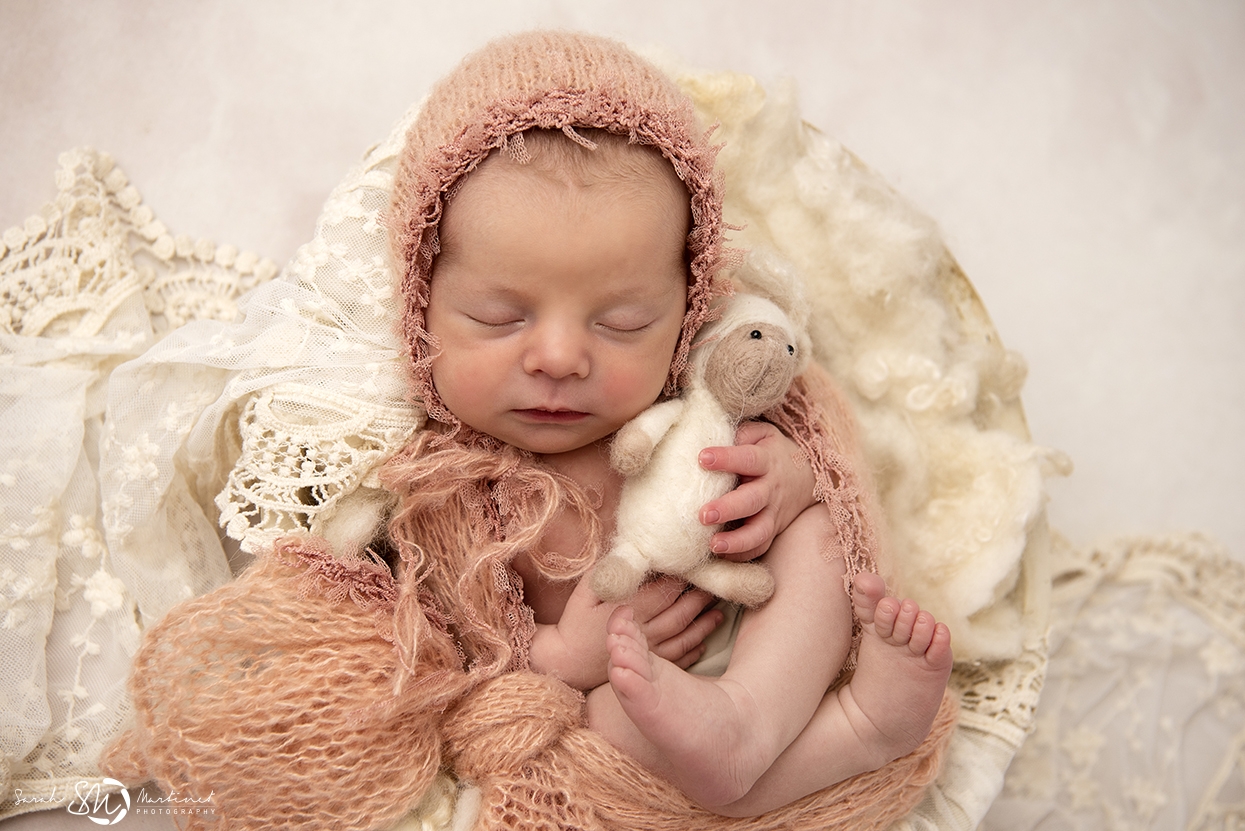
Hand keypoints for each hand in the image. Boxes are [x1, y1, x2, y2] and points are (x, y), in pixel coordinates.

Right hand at [529, 573, 722, 689]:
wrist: (566, 662)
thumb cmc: (575, 622)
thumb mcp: (585, 591)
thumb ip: (608, 571)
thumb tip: (629, 551)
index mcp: (632, 608)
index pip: (667, 589)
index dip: (686, 577)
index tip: (700, 564)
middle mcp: (645, 630)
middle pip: (682, 611)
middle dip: (702, 596)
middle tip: (719, 583)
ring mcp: (650, 650)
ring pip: (686, 634)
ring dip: (705, 622)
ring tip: (720, 610)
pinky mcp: (649, 666)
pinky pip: (679, 657)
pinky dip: (695, 647)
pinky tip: (705, 639)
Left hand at [698, 421, 816, 561]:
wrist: (809, 477)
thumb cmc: (772, 452)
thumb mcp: (763, 434)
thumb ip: (740, 433)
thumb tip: (712, 436)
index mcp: (767, 460)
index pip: (747, 458)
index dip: (726, 458)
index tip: (702, 458)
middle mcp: (771, 488)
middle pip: (752, 501)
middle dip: (728, 509)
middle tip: (702, 514)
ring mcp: (774, 513)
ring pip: (759, 532)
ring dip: (736, 541)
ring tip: (713, 544)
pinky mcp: (773, 530)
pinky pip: (760, 547)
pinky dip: (741, 555)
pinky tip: (720, 555)